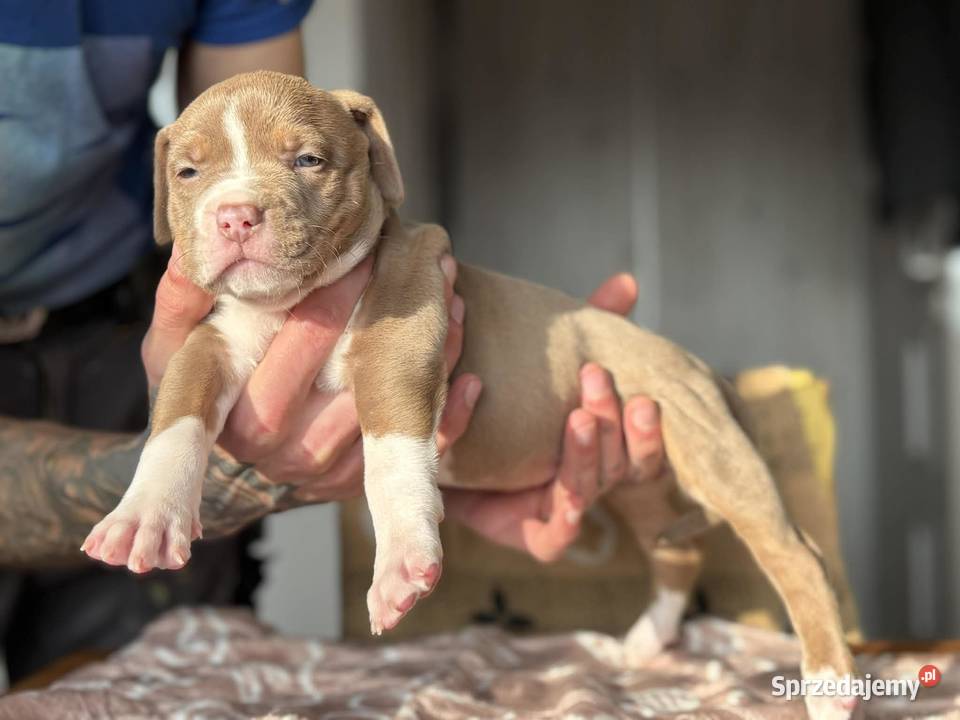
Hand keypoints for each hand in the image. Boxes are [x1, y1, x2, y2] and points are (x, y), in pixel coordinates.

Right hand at [141, 247, 480, 503]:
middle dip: (390, 312)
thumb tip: (195, 251)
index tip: (361, 256)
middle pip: (350, 373)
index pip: (291, 344)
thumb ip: (181, 301)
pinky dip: (449, 416)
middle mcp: (277, 449)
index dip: (329, 300)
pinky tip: (469, 379)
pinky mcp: (354, 484)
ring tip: (452, 299)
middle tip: (421, 259)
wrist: (227, 458)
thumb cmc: (205, 385)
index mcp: (231, 409)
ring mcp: (319, 472)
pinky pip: (413, 450)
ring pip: (391, 409)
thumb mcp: (173, 346)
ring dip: (431, 357)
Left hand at [443, 273, 665, 561]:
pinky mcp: (533, 539)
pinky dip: (554, 503)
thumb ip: (589, 328)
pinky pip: (553, 533)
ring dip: (587, 455)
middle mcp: (589, 484)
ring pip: (587, 492)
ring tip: (580, 418)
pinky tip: (536, 463)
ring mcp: (562, 515)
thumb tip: (627, 282)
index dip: (646, 430)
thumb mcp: (548, 363)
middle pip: (618, 467)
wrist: (449, 457)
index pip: (641, 449)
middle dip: (615, 427)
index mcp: (602, 450)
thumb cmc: (508, 404)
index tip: (646, 396)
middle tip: (599, 383)